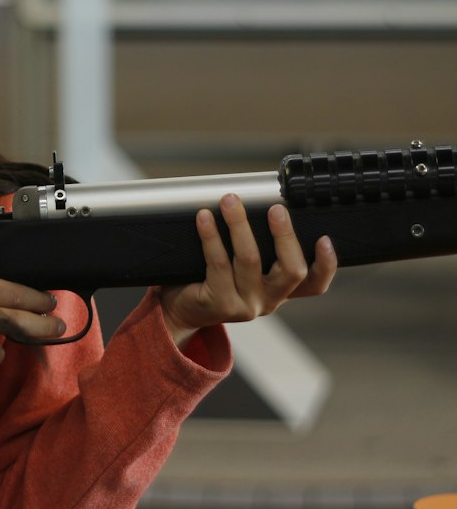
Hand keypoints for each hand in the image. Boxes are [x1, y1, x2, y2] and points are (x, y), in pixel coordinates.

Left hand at [158, 194, 336, 347]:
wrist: (183, 309)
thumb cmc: (215, 279)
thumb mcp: (245, 267)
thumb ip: (261, 246)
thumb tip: (261, 200)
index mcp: (281, 290)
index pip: (315, 284)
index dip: (326, 264)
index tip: (325, 239)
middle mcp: (269, 300)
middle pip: (291, 270)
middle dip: (285, 236)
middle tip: (276, 208)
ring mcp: (246, 305)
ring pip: (250, 260)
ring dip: (240, 225)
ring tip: (230, 201)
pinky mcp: (220, 304)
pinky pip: (218, 263)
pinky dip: (211, 236)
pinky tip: (204, 218)